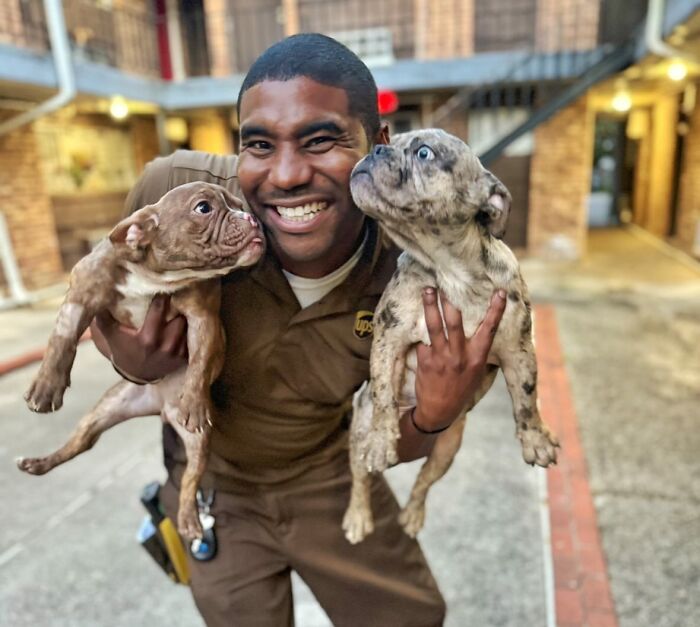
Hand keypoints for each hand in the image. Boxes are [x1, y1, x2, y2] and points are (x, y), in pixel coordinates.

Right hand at [90, 294, 187, 381]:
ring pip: (187, 328)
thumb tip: (99, 295)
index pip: (159, 311)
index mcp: (147, 339)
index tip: (164, 287)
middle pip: (179, 318)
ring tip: (182, 307)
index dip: (163, 297)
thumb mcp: (110, 332)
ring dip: (184, 318)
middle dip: (178, 308)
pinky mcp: (184, 359)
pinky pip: (191, 339)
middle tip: (177, 297)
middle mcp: (164, 348)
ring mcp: (176, 354)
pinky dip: (188, 331)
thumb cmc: (122, 347)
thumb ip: (103, 316)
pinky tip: (183, 322)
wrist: (135, 372)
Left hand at [412, 288, 506, 431]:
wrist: (439, 411)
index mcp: (477, 358)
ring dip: (430, 306)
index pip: (488, 330)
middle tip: (445, 284)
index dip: (495, 311)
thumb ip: (477, 352)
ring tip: (427, 290)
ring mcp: (441, 358)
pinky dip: (423, 338)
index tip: (500, 293)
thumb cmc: (460, 388)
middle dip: (449, 301)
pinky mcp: (425, 361)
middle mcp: (459, 356)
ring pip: (435, 326)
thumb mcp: (476, 372)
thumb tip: (483, 328)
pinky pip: (423, 342)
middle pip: (455, 323)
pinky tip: (422, 337)